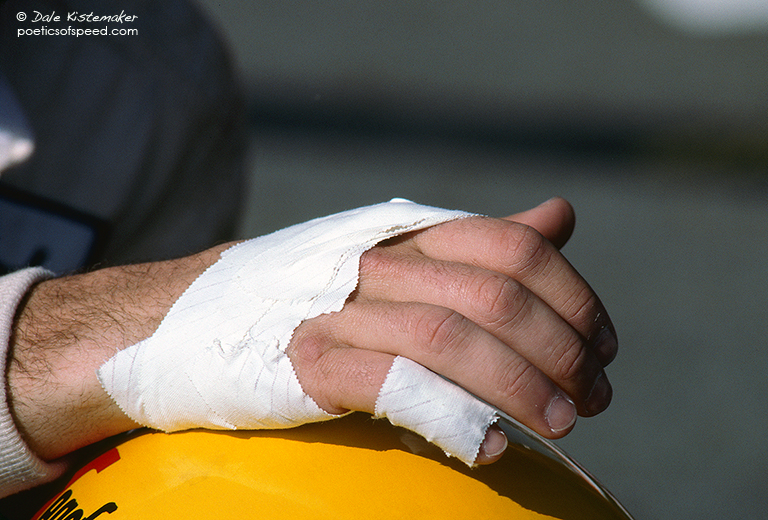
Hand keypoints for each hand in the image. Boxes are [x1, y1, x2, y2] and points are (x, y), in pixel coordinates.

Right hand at [287, 198, 616, 462]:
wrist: (220, 311)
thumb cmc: (337, 294)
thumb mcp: (414, 259)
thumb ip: (488, 245)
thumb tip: (561, 216)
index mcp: (413, 233)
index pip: (514, 247)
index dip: (574, 296)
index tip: (606, 346)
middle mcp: (381, 261)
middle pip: (493, 296)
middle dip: (561, 350)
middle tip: (596, 398)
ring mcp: (340, 309)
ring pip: (447, 336)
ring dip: (520, 385)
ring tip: (563, 423)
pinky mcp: (308, 361)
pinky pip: (389, 384)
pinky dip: (449, 414)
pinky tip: (490, 445)